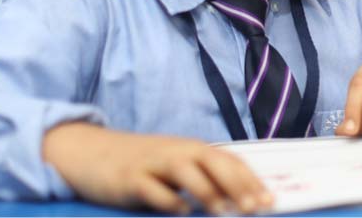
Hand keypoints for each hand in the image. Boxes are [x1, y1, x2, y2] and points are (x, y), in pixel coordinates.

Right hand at [42, 123, 271, 214]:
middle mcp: (177, 151)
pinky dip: (168, 200)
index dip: (251, 181)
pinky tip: (181, 213)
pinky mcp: (130, 179)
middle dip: (237, 186)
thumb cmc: (142, 165)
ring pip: (186, 172)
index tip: (269, 201)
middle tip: (256, 208)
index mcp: (192, 149)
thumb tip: (238, 199)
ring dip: (207, 192)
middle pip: (214, 163)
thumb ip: (201, 178)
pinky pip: (152, 189)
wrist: (91, 152)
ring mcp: (153, 164)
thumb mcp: (174, 166)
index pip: (229, 161)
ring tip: (224, 213)